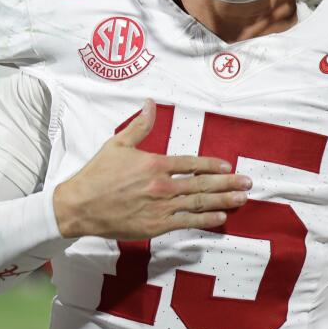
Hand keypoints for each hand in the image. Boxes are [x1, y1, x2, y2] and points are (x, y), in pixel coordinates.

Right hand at [52, 99, 251, 239]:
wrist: (80, 206)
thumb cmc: (97, 175)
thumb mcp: (117, 144)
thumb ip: (139, 126)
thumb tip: (150, 103)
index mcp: (154, 164)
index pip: (191, 163)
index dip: (212, 165)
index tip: (228, 166)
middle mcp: (162, 185)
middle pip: (202, 184)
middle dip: (228, 184)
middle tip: (248, 183)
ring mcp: (161, 207)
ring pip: (199, 203)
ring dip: (223, 201)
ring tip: (242, 199)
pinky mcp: (156, 226)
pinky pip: (186, 222)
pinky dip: (205, 220)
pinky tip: (220, 217)